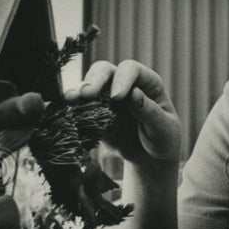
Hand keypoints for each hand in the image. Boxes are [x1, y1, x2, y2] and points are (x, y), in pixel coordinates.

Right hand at [64, 60, 180, 164]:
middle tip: (86, 94)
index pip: (131, 69)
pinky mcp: (94, 114)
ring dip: (78, 92)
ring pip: (88, 86)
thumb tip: (133, 94)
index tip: (117, 97)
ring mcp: (107, 98)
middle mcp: (124, 84)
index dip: (122, 79)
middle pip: (104, 71)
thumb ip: (149, 112)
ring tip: (70, 100)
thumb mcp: (164, 127)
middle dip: (94, 80)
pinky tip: (64, 112)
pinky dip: (72, 109)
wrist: (150, 158)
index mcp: (147, 82)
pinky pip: (80, 108)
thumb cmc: (163, 138)